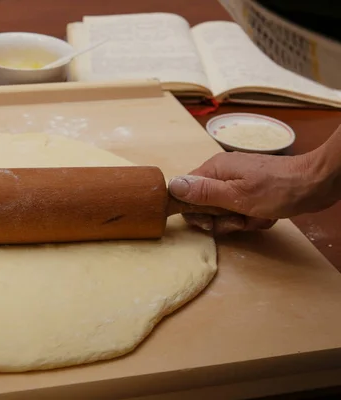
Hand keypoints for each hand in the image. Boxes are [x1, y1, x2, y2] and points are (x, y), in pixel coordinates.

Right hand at [168, 150, 335, 234]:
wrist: (317, 184)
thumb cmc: (277, 189)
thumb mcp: (236, 195)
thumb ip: (202, 192)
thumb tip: (171, 185)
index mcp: (214, 169)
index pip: (186, 192)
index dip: (195, 211)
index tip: (211, 221)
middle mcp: (223, 173)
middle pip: (205, 204)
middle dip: (222, 219)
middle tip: (239, 220)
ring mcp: (238, 182)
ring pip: (224, 211)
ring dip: (240, 220)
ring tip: (257, 216)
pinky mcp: (252, 191)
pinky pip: (241, 210)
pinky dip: (253, 217)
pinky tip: (266, 215)